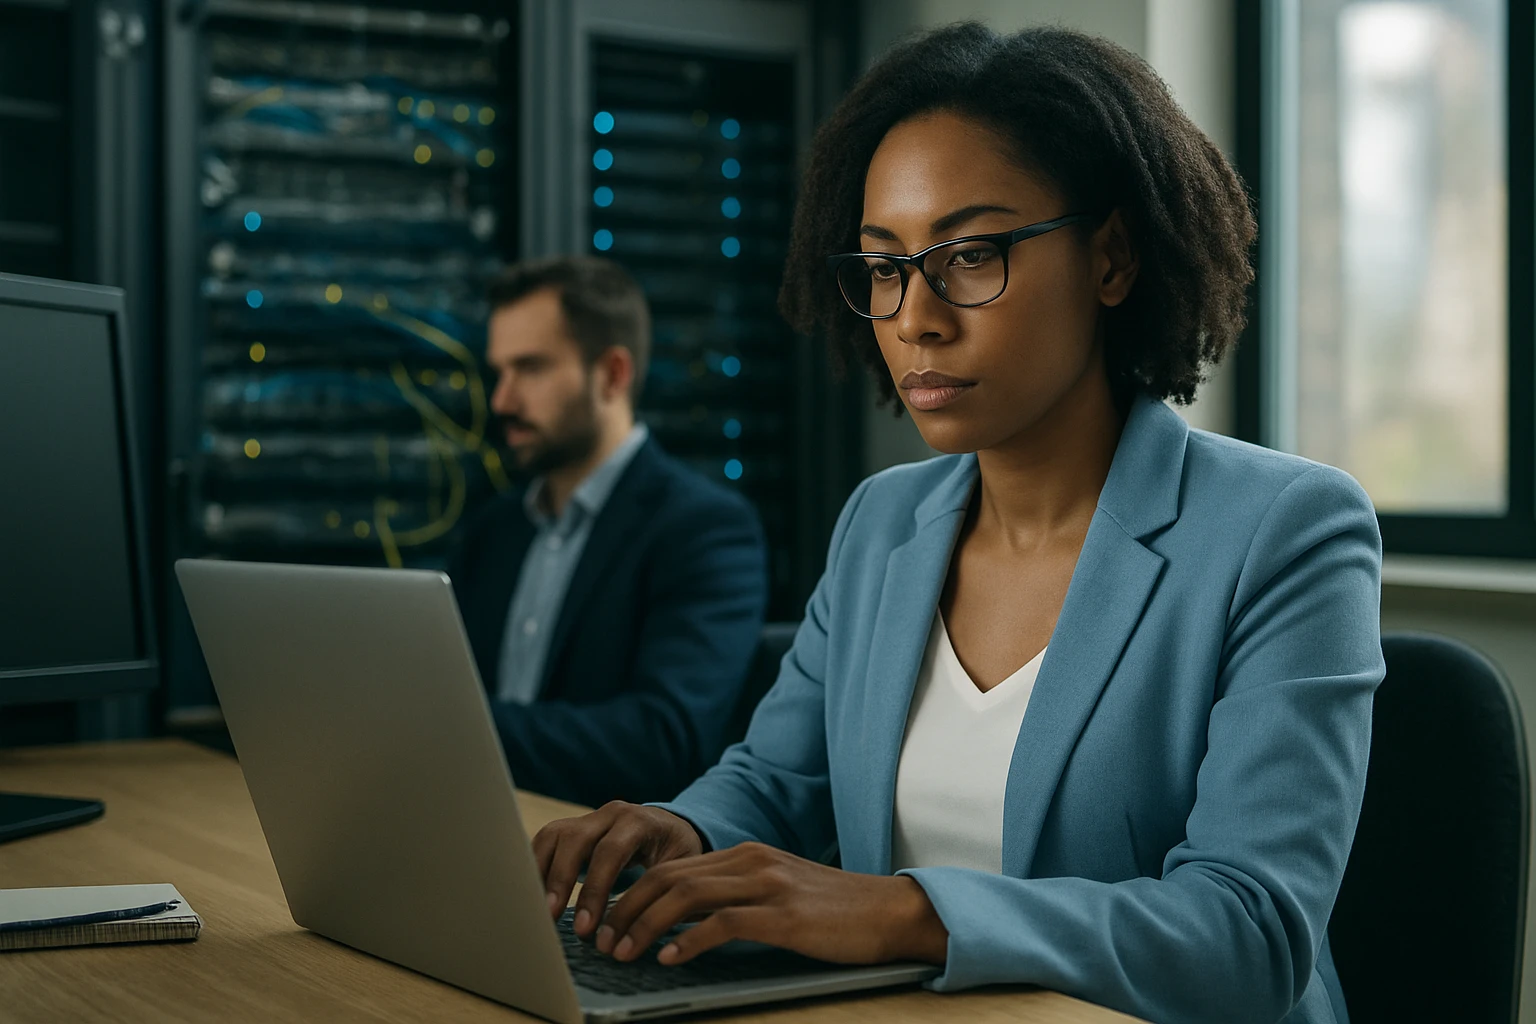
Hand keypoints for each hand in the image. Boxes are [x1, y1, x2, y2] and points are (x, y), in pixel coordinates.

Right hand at [533, 801, 703, 937]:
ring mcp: (588, 817)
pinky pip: (545, 842)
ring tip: (535, 909)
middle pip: (574, 840)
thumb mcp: (680, 867)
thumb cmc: (677, 852)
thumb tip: (634, 932)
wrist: (670, 826)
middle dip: (560, 881)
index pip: (610, 851)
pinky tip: (532, 895)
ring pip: (553, 836)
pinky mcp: (571, 827)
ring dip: (539, 873)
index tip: (584, 927)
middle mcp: (610, 813)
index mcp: (639, 821)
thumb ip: (658, 891)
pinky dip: (534, 867)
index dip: (594, 889)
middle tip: (551, 919)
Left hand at [593, 841, 947, 967]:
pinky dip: (688, 940)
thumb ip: (735, 898)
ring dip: (646, 926)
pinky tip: (670, 959)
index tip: (610, 924)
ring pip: (686, 895)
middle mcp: (751, 861)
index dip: (633, 895)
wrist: (890, 911)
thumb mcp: (778, 893)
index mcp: (746, 855)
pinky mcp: (783, 914)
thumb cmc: (834, 911)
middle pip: (669, 877)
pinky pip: (722, 923)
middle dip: (627, 910)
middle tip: (603, 943)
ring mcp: (767, 884)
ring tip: (625, 953)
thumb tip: (682, 925)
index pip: (672, 868)